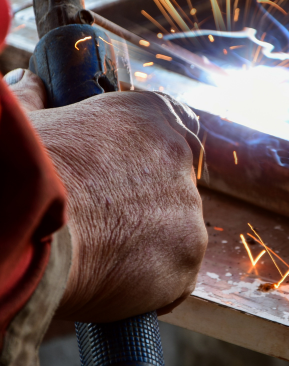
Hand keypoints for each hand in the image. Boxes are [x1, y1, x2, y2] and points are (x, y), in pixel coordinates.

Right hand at [6, 69, 206, 321]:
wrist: (22, 219)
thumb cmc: (23, 166)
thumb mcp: (29, 118)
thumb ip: (37, 96)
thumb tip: (28, 80)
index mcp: (151, 113)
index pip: (173, 133)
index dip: (153, 159)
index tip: (133, 179)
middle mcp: (181, 153)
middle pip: (175, 185)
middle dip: (149, 205)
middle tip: (109, 223)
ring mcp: (189, 204)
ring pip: (176, 232)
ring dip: (147, 246)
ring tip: (101, 256)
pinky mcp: (187, 254)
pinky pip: (175, 275)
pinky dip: (151, 285)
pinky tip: (114, 282)